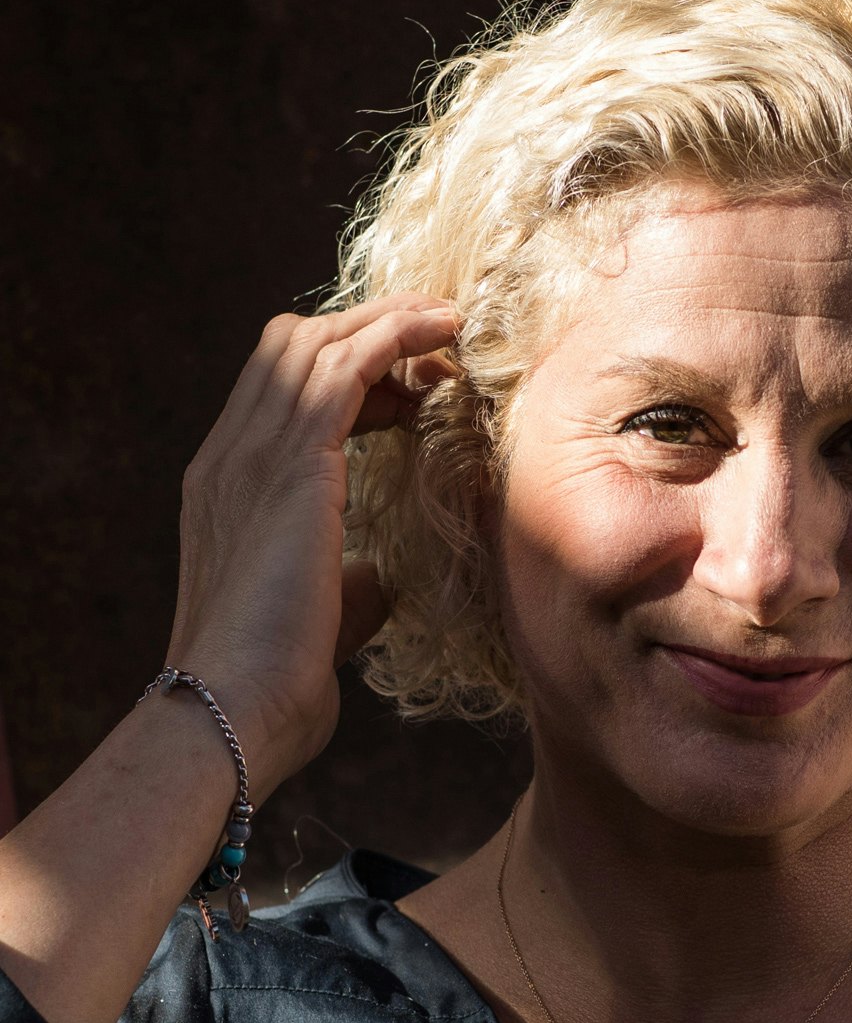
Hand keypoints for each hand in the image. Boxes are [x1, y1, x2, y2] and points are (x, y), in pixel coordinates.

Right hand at [165, 295, 460, 788]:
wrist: (237, 702)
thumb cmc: (280, 676)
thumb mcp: (322, 613)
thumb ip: (346, 582)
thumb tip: (378, 577)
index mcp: (232, 487)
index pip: (282, 393)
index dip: (352, 375)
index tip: (416, 387)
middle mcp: (233, 456)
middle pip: (293, 349)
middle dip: (368, 332)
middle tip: (439, 337)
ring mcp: (253, 454)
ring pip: (316, 344)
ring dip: (387, 322)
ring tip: (449, 320)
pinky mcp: (292, 463)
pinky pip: (343, 367)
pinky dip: (393, 338)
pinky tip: (440, 336)